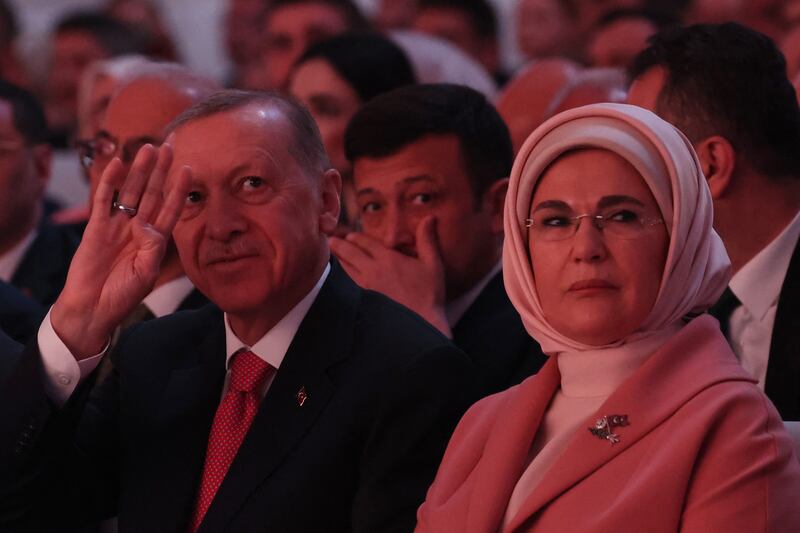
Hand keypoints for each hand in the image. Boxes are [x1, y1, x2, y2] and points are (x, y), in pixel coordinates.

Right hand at [51, 142, 190, 358]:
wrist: (92, 308)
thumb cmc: (123, 295)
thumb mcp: (146, 273)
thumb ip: (152, 248)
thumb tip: (147, 224)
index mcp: (154, 240)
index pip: (170, 207)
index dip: (179, 188)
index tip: (190, 168)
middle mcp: (137, 228)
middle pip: (152, 192)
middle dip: (161, 169)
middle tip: (169, 144)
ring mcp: (117, 225)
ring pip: (130, 190)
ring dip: (139, 169)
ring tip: (148, 147)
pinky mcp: (96, 227)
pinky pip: (104, 199)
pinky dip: (110, 181)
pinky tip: (118, 163)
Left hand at [330, 216, 450, 336]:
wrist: (420, 323)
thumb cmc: (429, 294)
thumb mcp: (433, 264)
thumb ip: (427, 240)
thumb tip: (429, 218)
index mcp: (388, 259)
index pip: (367, 243)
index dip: (357, 238)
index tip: (349, 235)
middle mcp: (374, 271)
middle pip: (352, 253)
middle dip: (341, 245)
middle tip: (332, 240)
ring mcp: (367, 286)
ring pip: (347, 269)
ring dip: (339, 258)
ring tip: (332, 253)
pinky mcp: (365, 300)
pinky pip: (350, 283)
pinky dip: (344, 275)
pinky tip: (343, 275)